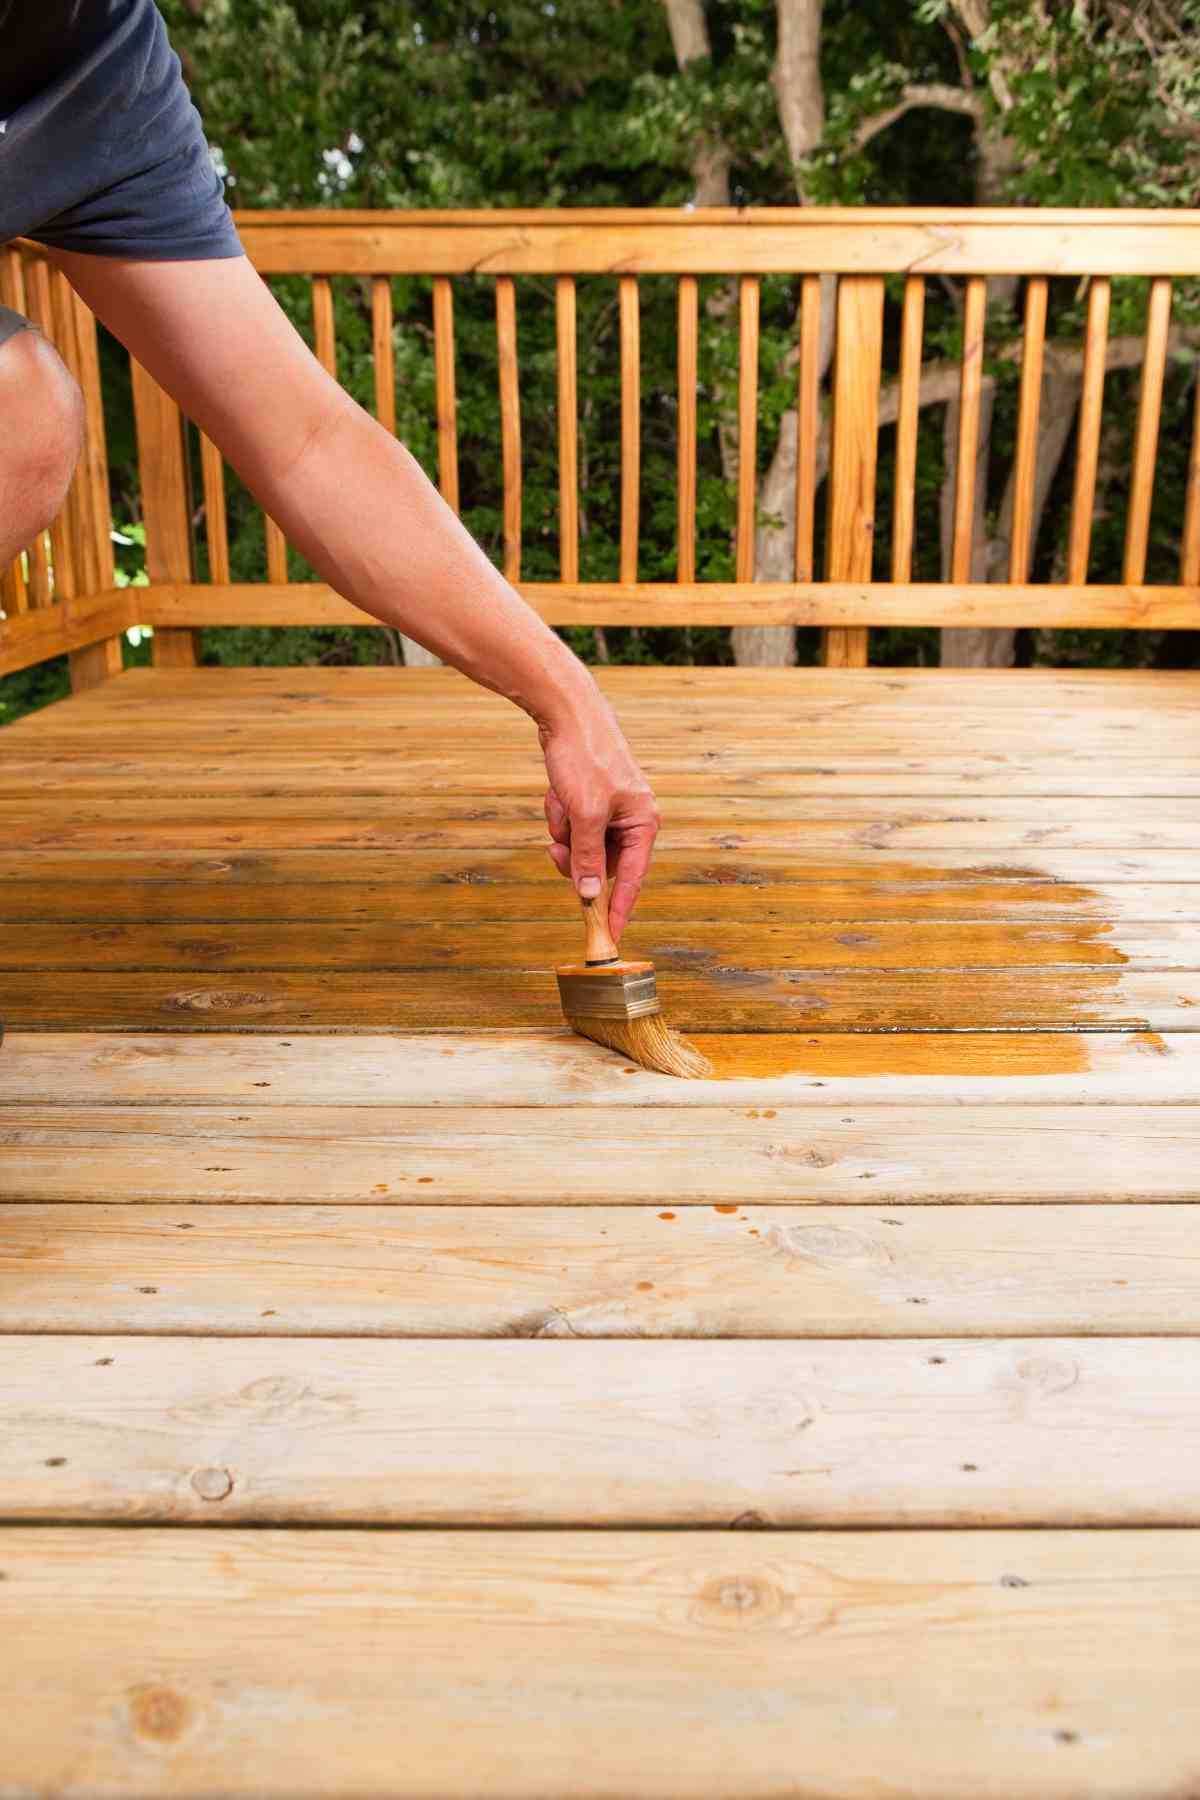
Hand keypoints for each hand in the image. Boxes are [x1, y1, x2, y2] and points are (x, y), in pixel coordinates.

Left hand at [538, 699, 659, 940]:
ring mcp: (610, 809)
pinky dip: (559, 814)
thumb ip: (588, 858)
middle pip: (601, 864)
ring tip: (559, 802)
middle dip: (575, 856)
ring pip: (581, 845)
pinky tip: (556, 792)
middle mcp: (632, 819)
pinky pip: (571, 825)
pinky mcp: (590, 799)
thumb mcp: (584, 814)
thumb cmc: (584, 758)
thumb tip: (589, 896)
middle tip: (556, 849)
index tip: (610, 936)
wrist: (567, 712)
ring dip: (563, 831)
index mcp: (643, 823)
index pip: (633, 878)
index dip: (620, 908)